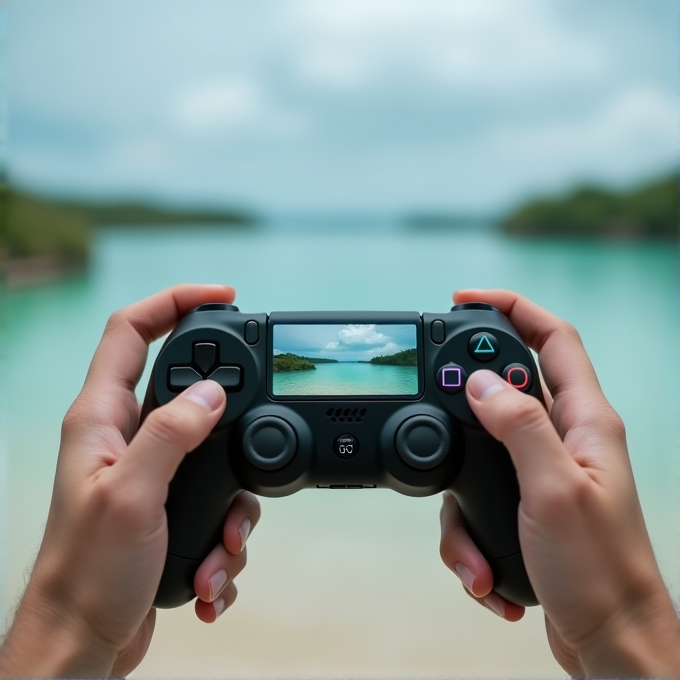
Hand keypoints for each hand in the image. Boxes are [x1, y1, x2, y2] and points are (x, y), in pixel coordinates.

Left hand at [0, 285, 260, 677]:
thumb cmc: (87, 574)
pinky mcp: (169, 506)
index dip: (174, 301)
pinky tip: (210, 572)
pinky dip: (226, 537)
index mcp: (101, 419)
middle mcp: (125, 438)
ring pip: (214, 454)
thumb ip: (171, 435)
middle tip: (253, 431)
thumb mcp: (131, 497)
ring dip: (233, 506)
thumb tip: (211, 393)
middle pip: (187, 390)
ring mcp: (149, 472)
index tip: (222, 297)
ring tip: (220, 545)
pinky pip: (217, 501)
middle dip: (229, 418)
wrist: (84, 642)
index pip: (131, 331)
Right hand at [440, 289, 679, 677]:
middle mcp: (565, 440)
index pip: (553, 338)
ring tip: (476, 553)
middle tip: (440, 426)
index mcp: (586, 422)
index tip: (464, 300)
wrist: (609, 640)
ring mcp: (543, 473)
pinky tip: (487, 572)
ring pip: (480, 454)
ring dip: (463, 507)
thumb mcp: (553, 491)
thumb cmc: (599, 571)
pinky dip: (470, 537)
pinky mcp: (525, 505)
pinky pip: (479, 500)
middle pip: (505, 390)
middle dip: (464, 411)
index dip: (511, 308)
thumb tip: (481, 380)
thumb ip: (518, 426)